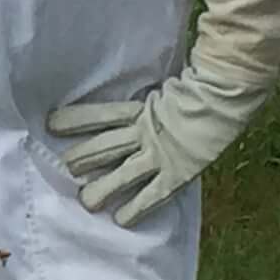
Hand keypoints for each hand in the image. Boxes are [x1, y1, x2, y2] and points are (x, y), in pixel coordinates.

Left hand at [48, 62, 268, 225]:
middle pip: (105, 146)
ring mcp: (160, 154)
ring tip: (86, 202)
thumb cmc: (206, 84)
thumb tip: (145, 58)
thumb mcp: (173, 85)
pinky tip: (121, 220)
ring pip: (122, 175)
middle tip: (66, 168)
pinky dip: (135, 208)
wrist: (228, 93)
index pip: (101, 114)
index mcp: (143, 108)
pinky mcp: (177, 172)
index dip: (75, 120)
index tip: (51, 124)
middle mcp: (145, 132)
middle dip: (83, 158)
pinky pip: (151, 194)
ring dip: (102, 189)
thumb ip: (156, 91)